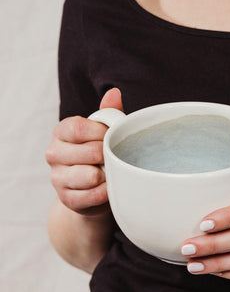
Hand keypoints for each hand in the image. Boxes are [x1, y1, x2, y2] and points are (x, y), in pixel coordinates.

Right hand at [45, 88, 123, 216]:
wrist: (93, 188)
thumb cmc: (100, 153)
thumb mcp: (104, 131)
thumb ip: (108, 113)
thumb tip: (114, 92)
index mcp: (62, 131)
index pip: (78, 128)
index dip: (100, 133)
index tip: (111, 137)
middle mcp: (54, 153)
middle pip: (87, 152)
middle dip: (107, 155)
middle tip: (114, 156)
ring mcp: (57, 178)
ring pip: (89, 176)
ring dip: (106, 175)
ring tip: (110, 172)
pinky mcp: (66, 199)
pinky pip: (91, 196)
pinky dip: (104, 192)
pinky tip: (108, 188)